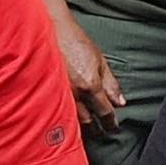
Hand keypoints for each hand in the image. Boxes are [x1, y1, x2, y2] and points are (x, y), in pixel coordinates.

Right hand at [53, 11, 125, 127]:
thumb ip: (111, 84)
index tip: (113, 127)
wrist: (51, 31)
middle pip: (87, 122)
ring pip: (70, 121)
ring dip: (80, 129)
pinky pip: (56, 114)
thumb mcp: (99, 61)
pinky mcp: (45, 94)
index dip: (110, 122)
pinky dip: (64, 120)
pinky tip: (66, 123)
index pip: (104, 112)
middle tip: (101, 132)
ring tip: (86, 131)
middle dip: (96, 129)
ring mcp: (57, 95)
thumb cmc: (75, 42)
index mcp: (90, 85)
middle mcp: (74, 94)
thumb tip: (120, 102)